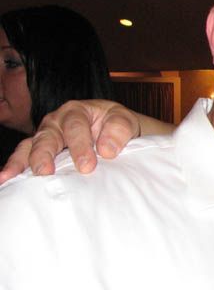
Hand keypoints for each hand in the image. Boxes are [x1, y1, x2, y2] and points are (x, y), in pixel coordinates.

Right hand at [0, 100, 141, 183]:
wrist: (117, 133)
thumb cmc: (118, 126)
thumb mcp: (125, 121)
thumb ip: (119, 130)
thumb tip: (106, 150)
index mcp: (77, 111)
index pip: (76, 127)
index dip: (80, 146)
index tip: (88, 166)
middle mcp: (57, 121)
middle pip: (47, 136)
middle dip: (45, 154)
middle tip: (45, 172)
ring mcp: (46, 136)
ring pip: (31, 146)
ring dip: (23, 161)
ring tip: (11, 176)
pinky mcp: (40, 150)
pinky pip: (24, 156)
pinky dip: (14, 166)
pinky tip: (5, 178)